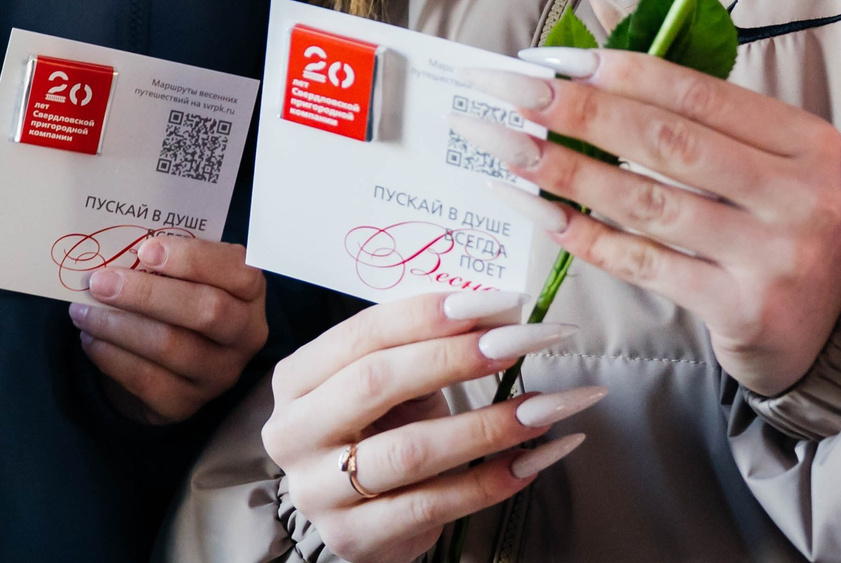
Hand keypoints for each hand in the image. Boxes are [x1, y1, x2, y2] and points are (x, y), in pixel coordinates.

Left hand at [72, 236, 268, 423]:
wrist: (173, 362)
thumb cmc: (179, 298)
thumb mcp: (186, 274)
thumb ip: (166, 260)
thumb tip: (117, 250)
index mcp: (250, 292)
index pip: (239, 272)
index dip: (193, 259)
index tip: (145, 250)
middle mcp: (245, 335)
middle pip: (206, 310)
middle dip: (146, 293)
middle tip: (100, 282)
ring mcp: (219, 375)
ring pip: (170, 346)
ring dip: (117, 325)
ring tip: (83, 310)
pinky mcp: (187, 404)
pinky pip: (146, 380)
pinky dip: (111, 356)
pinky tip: (91, 339)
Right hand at [261, 291, 599, 562]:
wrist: (361, 513)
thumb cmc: (380, 428)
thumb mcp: (386, 381)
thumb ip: (421, 345)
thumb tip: (499, 309)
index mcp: (297, 379)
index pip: (362, 334)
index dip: (428, 314)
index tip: (496, 302)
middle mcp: (294, 433)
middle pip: (376, 383)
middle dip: (458, 357)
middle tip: (525, 340)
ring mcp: (319, 491)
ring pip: (410, 451)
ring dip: (487, 424)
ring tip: (547, 406)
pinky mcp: (355, 538)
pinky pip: (434, 506)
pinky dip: (491, 481)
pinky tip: (535, 459)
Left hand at [458, 47, 840, 395]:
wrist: (828, 330)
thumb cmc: (772, 225)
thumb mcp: (756, 157)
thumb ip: (684, 102)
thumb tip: (595, 29)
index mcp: (804, 140)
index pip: (696, 92)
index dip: (616, 70)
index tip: (546, 58)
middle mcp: (797, 196)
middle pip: (667, 141)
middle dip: (577, 112)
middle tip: (506, 92)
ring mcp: (771, 257)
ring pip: (647, 202)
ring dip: (564, 171)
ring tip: (504, 146)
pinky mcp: (739, 309)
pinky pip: (643, 263)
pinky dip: (583, 235)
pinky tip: (537, 210)